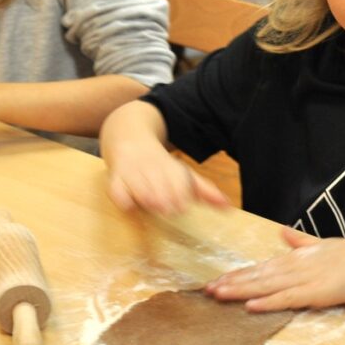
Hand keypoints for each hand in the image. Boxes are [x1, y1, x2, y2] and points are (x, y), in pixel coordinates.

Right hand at [107, 144, 228, 215]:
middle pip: (159, 184)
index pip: (177, 181)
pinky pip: (117, 189)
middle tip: (169, 208)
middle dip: (164, 196)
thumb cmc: (160, 166)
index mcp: (171, 168)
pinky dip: (122, 197)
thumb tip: (229, 207)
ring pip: (139, 186)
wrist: (128, 136)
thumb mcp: (183, 174)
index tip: (182, 206)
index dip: (179, 193)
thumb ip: (205, 192)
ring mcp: (132, 173)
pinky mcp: (115, 179)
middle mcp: (152, 169)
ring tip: (153, 205)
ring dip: (146, 195)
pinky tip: (128, 205)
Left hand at [205, 227, 344, 310]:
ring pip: (264, 286)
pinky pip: (286, 299)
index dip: (238, 274)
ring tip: (218, 295)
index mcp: (296, 258)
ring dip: (240, 291)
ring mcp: (304, 279)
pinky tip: (250, 306)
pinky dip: (267, 302)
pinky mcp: (317, 292)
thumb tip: (283, 233)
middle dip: (230, 283)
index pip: (260, 267)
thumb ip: (301, 242)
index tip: (217, 279)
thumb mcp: (323, 244)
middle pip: (256, 276)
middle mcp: (295, 266)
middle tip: (206, 290)